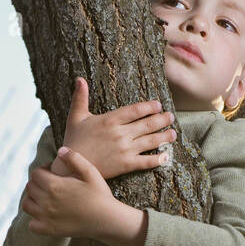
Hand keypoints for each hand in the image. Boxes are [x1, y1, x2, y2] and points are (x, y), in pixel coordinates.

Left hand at [21, 145, 118, 238]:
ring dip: (33, 199)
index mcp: (54, 185)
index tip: (53, 173)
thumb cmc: (100, 195)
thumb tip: (60, 150)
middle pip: (30, 187)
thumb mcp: (90, 172)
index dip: (44, 170)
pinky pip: (31, 225)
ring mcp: (46, 217)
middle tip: (52, 184)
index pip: (36, 174)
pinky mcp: (49, 230)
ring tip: (45, 198)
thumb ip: (74, 158)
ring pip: (27, 204)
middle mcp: (46, 201)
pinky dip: (35, 219)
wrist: (107, 220)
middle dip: (38, 183)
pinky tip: (45, 215)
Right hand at [50, 77, 175, 179]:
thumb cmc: (73, 140)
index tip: (158, 105)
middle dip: (162, 120)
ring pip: (151, 141)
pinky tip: (166, 156)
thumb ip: (80, 97)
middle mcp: (121, 133)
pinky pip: (146, 161)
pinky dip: (158, 159)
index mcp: (110, 120)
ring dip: (164, 137)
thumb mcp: (75, 117)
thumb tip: (79, 79)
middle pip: (147, 124)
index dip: (150, 107)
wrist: (71, 167)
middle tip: (171, 117)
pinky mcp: (125, 165)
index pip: (136, 110)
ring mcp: (125, 150)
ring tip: (173, 133)